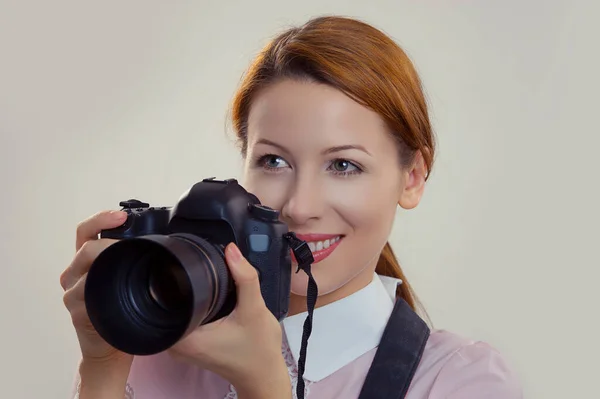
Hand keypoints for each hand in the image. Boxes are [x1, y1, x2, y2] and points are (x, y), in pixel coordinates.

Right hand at [60, 210, 133, 366]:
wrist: (109, 348)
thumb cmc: (121, 310)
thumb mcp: (125, 278)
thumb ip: (132, 260)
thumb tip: (167, 242)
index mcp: (87, 261)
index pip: (86, 231)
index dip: (101, 219)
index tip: (121, 216)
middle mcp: (75, 274)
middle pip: (85, 247)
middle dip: (109, 243)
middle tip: (133, 243)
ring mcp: (73, 293)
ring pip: (85, 271)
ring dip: (107, 266)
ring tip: (128, 267)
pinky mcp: (77, 312)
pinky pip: (87, 298)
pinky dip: (102, 292)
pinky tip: (115, 293)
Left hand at [168, 243, 291, 397]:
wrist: (264, 376)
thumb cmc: (259, 351)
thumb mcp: (255, 310)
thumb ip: (245, 278)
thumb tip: (232, 250)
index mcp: (186, 337)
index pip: (167, 298)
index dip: (177, 276)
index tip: (190, 262)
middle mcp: (178, 344)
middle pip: (170, 302)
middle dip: (186, 283)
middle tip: (205, 271)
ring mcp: (182, 347)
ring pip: (177, 310)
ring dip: (190, 295)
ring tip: (209, 284)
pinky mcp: (191, 346)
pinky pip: (185, 318)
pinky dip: (196, 307)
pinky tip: (210, 299)